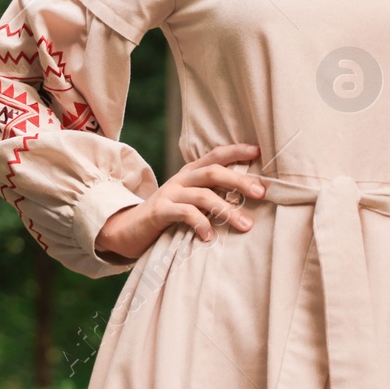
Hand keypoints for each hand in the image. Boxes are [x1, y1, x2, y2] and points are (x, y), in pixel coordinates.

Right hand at [95, 143, 267, 260]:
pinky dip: (201, 223)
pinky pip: (184, 214)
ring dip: (227, 210)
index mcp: (190, 173)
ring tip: (246, 225)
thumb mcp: (190, 201)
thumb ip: (211, 195)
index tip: (259, 151)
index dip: (236, 151)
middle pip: (213, 172)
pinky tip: (210, 237)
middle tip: (261, 193)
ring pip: (203, 195)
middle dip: (239, 180)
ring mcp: (170, 194)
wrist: (128, 229)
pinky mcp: (160, 211)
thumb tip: (247, 199)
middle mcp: (181, 179)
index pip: (215, 155)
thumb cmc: (168, 216)